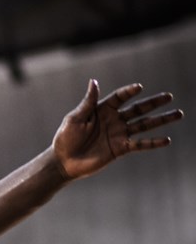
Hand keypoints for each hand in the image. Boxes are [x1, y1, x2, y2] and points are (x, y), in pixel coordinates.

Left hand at [53, 79, 182, 179]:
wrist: (64, 161)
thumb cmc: (66, 137)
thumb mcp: (75, 118)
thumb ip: (88, 102)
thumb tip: (94, 82)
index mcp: (101, 110)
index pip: (119, 98)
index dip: (129, 92)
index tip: (139, 87)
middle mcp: (113, 120)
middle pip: (137, 109)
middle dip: (153, 103)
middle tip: (169, 96)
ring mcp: (119, 134)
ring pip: (144, 125)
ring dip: (160, 120)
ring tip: (178, 114)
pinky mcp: (120, 149)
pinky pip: (139, 144)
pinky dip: (153, 143)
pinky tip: (166, 140)